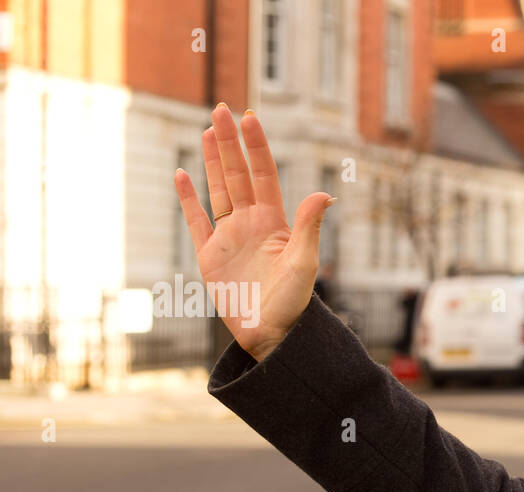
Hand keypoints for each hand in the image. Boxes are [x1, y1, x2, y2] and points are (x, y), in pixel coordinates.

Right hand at [173, 103, 333, 362]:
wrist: (271, 335)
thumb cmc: (293, 303)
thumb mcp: (303, 263)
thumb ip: (309, 227)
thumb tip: (325, 195)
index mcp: (275, 223)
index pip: (264, 175)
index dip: (256, 147)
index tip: (250, 118)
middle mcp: (251, 225)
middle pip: (238, 175)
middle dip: (230, 143)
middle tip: (222, 109)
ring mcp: (229, 238)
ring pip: (218, 190)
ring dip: (213, 162)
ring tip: (208, 131)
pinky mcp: (209, 257)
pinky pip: (196, 221)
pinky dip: (188, 199)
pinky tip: (183, 174)